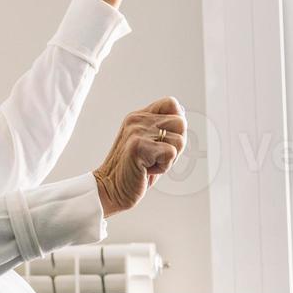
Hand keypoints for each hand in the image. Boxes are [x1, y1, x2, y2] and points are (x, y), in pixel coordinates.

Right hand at [92, 96, 186, 217]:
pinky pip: (171, 153)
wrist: (110, 190)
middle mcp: (137, 120)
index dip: (176, 123)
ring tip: (149, 163)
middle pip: (181, 123)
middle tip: (156, 157)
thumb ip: (164, 127)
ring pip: (179, 140)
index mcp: (139, 116)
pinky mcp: (138, 146)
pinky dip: (163, 167)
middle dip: (176, 145)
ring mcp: (137, 132)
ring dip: (169, 159)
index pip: (171, 103)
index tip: (163, 141)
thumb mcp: (149, 143)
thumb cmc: (132, 170)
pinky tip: (146, 169)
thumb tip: (182, 111)